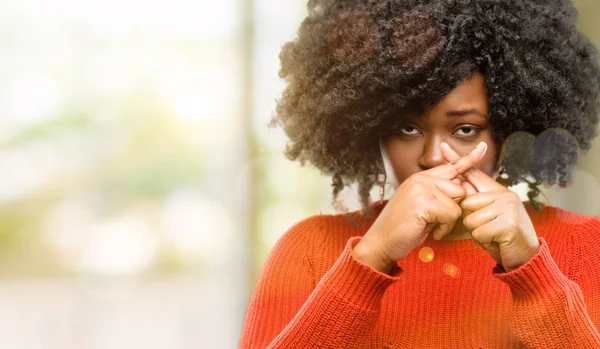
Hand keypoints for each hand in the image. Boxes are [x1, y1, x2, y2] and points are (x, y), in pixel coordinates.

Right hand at [353, 142, 487, 273]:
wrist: (381, 242)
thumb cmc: (402, 228)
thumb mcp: (421, 207)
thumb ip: (437, 195)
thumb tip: (460, 190)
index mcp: (420, 178)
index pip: (450, 166)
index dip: (469, 158)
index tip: (483, 147)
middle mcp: (421, 179)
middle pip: (460, 188)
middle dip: (454, 208)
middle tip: (434, 220)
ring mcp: (421, 188)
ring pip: (458, 201)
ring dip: (449, 219)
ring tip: (430, 225)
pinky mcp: (423, 202)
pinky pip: (451, 214)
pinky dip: (443, 228)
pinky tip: (428, 230)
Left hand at [439, 141, 539, 271]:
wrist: (525, 257)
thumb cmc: (501, 236)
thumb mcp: (487, 215)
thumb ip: (474, 200)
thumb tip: (456, 183)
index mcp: (497, 191)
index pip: (473, 173)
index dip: (457, 160)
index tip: (443, 145)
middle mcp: (505, 195)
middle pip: (465, 203)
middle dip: (471, 220)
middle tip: (488, 228)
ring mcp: (508, 208)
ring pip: (470, 220)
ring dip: (477, 233)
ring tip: (493, 235)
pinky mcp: (508, 224)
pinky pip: (478, 232)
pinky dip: (484, 241)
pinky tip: (497, 241)